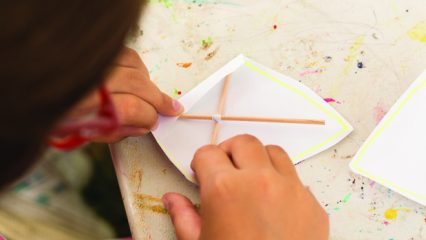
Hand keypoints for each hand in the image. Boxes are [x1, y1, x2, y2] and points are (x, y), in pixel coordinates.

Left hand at [65, 47, 182, 142]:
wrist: (33, 93)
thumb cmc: (56, 116)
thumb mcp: (84, 134)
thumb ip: (117, 131)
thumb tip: (147, 125)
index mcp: (82, 106)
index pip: (131, 109)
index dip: (149, 118)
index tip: (156, 123)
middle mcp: (89, 79)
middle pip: (138, 85)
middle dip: (158, 100)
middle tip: (170, 108)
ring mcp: (93, 62)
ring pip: (135, 66)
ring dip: (148, 82)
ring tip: (149, 95)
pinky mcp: (95, 52)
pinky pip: (126, 54)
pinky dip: (137, 67)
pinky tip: (137, 77)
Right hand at [162, 135, 328, 239]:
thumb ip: (183, 218)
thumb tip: (171, 199)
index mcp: (224, 189)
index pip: (207, 153)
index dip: (200, 163)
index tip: (200, 173)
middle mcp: (260, 181)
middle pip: (243, 142)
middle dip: (229, 151)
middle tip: (224, 170)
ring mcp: (291, 190)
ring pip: (273, 152)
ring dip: (259, 160)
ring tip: (251, 180)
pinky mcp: (313, 205)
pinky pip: (296, 179)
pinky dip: (282, 182)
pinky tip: (274, 204)